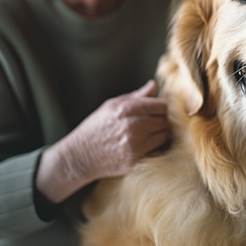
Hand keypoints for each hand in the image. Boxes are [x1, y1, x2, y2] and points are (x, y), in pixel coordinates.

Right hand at [36, 80, 169, 202]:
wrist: (80, 155)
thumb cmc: (95, 127)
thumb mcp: (111, 105)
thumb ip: (136, 96)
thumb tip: (153, 85)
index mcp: (127, 109)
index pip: (161, 106)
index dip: (161, 108)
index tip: (157, 111)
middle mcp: (132, 126)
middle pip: (164, 121)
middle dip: (162, 121)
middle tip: (155, 123)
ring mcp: (134, 145)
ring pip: (164, 136)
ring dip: (161, 134)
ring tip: (151, 133)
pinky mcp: (134, 160)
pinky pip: (157, 150)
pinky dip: (155, 147)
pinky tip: (145, 145)